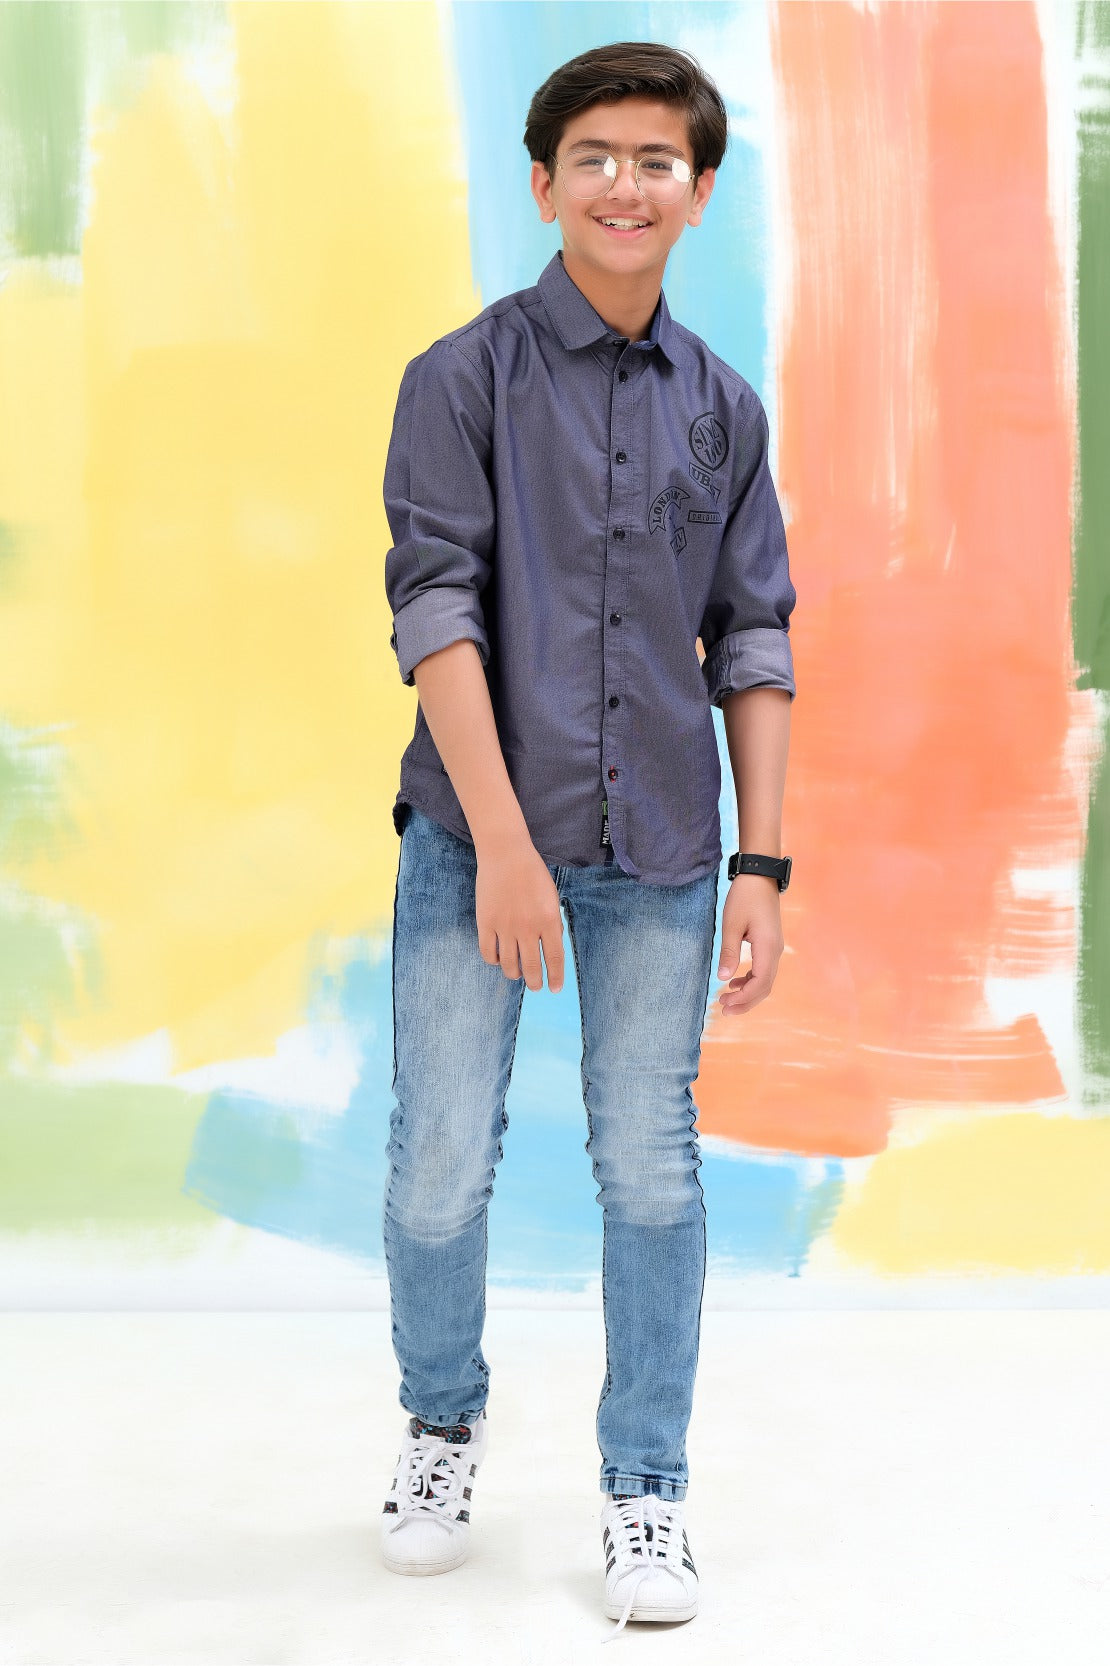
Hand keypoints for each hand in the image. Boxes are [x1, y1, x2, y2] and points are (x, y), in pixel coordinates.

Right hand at [475, 837, 564, 991]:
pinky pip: (489, 953)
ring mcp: (505, 926)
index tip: (554, 988)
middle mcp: (527, 927)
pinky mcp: (485, 923)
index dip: (555, 977)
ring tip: (517, 974)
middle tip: (536, 986)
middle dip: (535, 982)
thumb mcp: (552, 898)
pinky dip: (495, 961)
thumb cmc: (532, 874)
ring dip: (514, 974)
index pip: (554, 958)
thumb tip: (551, 949)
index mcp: (548, 920)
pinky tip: (499, 958)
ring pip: (509, 965)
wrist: (505, 854)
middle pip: (531, 967)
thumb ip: (553, 924)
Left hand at [716, 875, 783, 1014]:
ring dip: (747, 993)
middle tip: (723, 1009)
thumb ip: (729, 952)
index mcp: (767, 948)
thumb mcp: (731, 924)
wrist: (760, 877)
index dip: (743, 998)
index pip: (760, 984)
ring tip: (726, 999)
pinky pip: (763, 970)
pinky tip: (734, 982)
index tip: (724, 1003)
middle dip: (745, 1002)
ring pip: (765, 981)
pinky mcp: (770, 945)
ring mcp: (774, 949)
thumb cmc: (745, 897)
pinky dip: (750, 981)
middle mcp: (775, 952)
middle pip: (765, 987)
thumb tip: (723, 978)